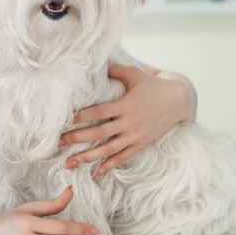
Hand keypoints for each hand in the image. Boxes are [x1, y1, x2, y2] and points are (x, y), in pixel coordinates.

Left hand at [60, 62, 193, 179]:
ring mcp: (135, 136)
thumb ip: (115, 69)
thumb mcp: (135, 74)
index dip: (79, 117)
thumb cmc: (153, 85)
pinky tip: (94, 175)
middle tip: (56, 144)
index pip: (98, 112)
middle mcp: (129, 123)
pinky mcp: (140, 144)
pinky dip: (108, 167)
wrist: (179, 101)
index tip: (62, 121)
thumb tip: (97, 59)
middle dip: (76, 139)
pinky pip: (121, 158)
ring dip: (87, 157)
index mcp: (125, 105)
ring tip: (68, 163)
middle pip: (98, 133)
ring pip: (107, 150)